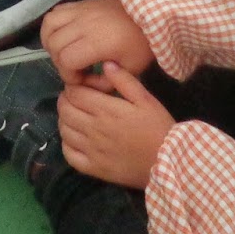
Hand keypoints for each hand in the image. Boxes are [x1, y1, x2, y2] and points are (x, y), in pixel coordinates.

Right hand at [42, 0, 154, 84]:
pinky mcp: (80, 4)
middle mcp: (84, 24)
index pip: (66, 61)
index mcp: (98, 42)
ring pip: (49, 25)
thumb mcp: (130, 71)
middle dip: (60, 62)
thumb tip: (85, 84)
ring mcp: (80, 11)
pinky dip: (52, 26)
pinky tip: (63, 36)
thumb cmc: (142, 44)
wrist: (150, 15)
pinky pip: (55, 12)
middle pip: (55, 45)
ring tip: (64, 52)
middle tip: (75, 68)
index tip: (82, 79)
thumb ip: (105, 83)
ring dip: (51, 42)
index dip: (69, 75)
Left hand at [56, 65, 174, 188]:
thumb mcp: (146, 99)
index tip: (79, 87)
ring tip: (74, 117)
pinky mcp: (94, 168)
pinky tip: (74, 139)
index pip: (74, 93)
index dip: (72, 87)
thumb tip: (105, 64)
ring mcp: (92, 150)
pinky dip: (66, 144)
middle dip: (66, 101)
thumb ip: (124, 81)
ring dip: (65, 120)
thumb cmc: (158, 127)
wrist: (169, 162)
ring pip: (64, 131)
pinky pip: (69, 155)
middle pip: (65, 110)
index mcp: (106, 109)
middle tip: (75, 100)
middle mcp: (94, 129)